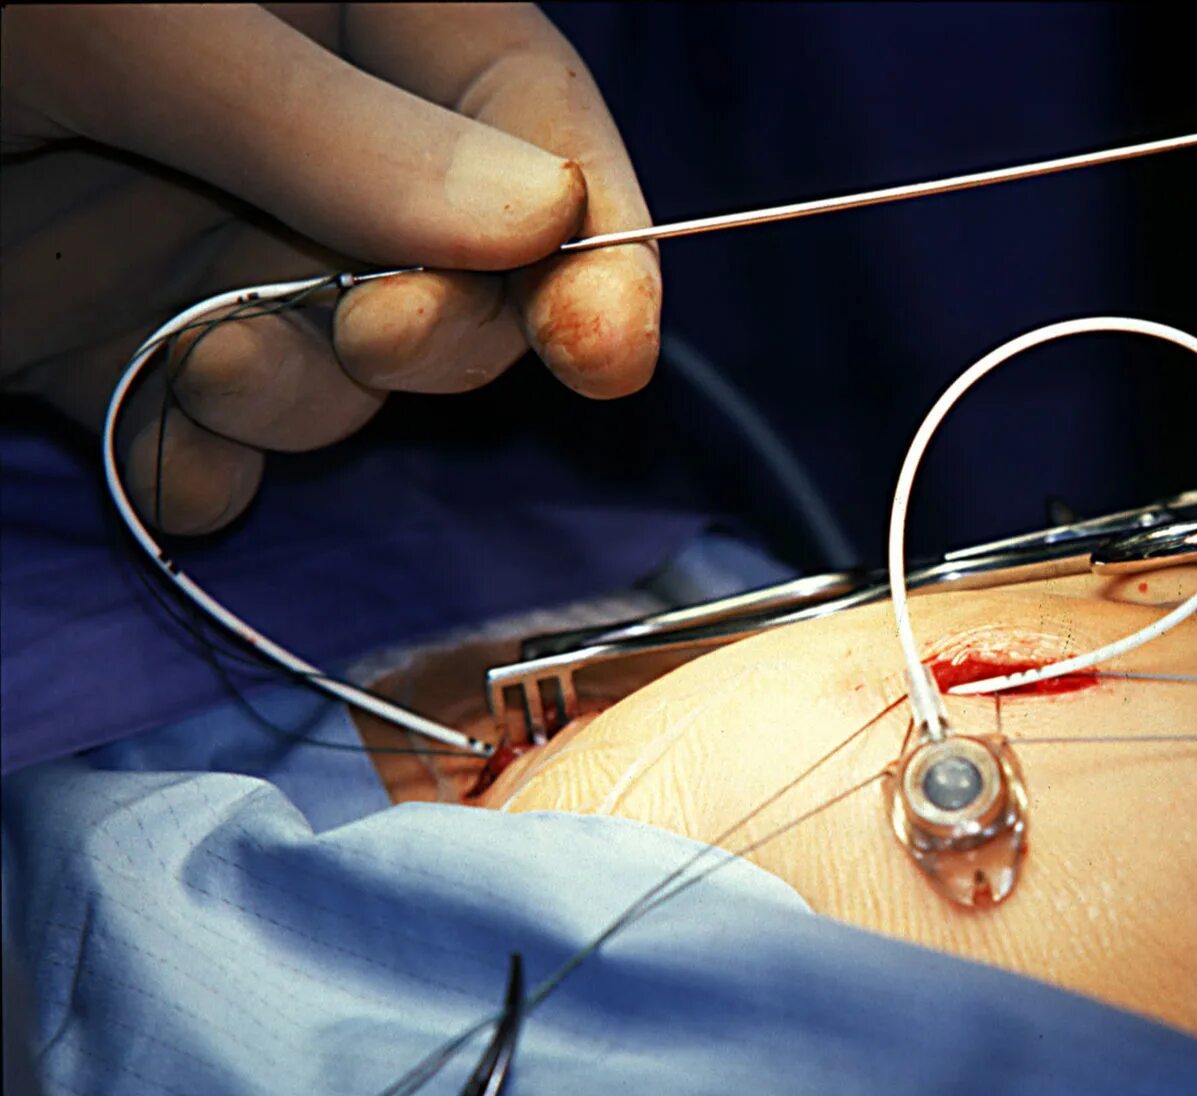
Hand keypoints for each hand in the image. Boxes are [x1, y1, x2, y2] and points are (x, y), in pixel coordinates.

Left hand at [1, 3, 660, 532]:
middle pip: (462, 268)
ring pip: (344, 370)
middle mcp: (297, 134)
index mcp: (343, 8)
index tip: (604, 348)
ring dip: (309, 400)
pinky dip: (211, 463)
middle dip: (436, 330)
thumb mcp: (135, 12)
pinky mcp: (106, 340)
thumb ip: (334, 123)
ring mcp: (201, 240)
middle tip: (368, 338)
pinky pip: (215, 434)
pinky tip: (172, 448)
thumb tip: (534, 228)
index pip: (529, 116)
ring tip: (207, 368)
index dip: (598, 235)